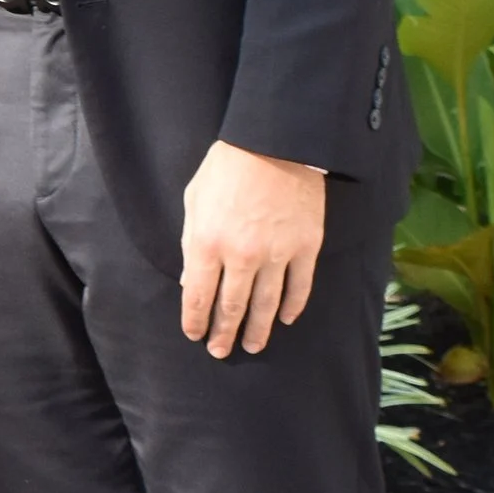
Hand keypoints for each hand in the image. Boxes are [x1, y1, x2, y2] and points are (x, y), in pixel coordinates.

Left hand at [179, 142, 324, 358]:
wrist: (275, 142)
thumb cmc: (227, 166)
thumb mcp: (194, 199)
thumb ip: (189, 242)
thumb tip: (187, 279)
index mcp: (207, 243)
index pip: (197, 296)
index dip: (195, 320)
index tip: (195, 335)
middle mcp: (240, 256)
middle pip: (231, 307)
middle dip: (223, 333)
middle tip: (221, 351)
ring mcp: (276, 254)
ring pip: (265, 305)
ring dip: (257, 330)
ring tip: (252, 346)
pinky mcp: (305, 247)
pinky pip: (300, 287)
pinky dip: (292, 307)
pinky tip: (285, 319)